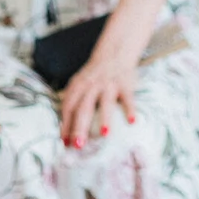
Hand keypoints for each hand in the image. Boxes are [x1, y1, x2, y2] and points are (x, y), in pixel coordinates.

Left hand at [58, 28, 142, 148]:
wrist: (114, 53)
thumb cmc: (94, 77)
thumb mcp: (79, 85)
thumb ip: (73, 105)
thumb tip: (66, 136)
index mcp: (78, 87)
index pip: (69, 107)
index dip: (66, 125)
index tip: (65, 143)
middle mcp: (91, 85)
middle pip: (84, 108)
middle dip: (80, 127)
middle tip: (79, 146)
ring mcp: (109, 84)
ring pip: (105, 102)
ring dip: (104, 118)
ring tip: (104, 134)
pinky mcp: (125, 84)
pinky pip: (128, 97)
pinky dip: (130, 109)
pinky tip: (132, 121)